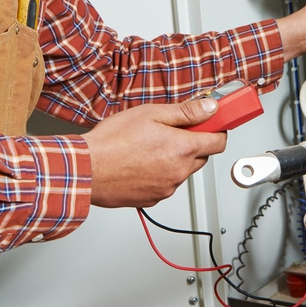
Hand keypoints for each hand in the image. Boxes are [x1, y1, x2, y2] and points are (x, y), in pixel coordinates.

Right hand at [83, 99, 227, 207]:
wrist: (87, 170)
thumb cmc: (113, 142)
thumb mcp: (151, 114)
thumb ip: (186, 112)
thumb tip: (210, 108)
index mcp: (182, 149)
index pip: (218, 142)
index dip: (217, 130)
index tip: (211, 124)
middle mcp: (179, 173)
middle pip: (201, 157)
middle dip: (193, 144)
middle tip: (171, 132)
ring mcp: (166, 188)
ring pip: (182, 171)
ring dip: (175, 160)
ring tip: (149, 147)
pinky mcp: (153, 199)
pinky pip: (166, 184)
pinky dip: (160, 174)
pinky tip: (141, 163)